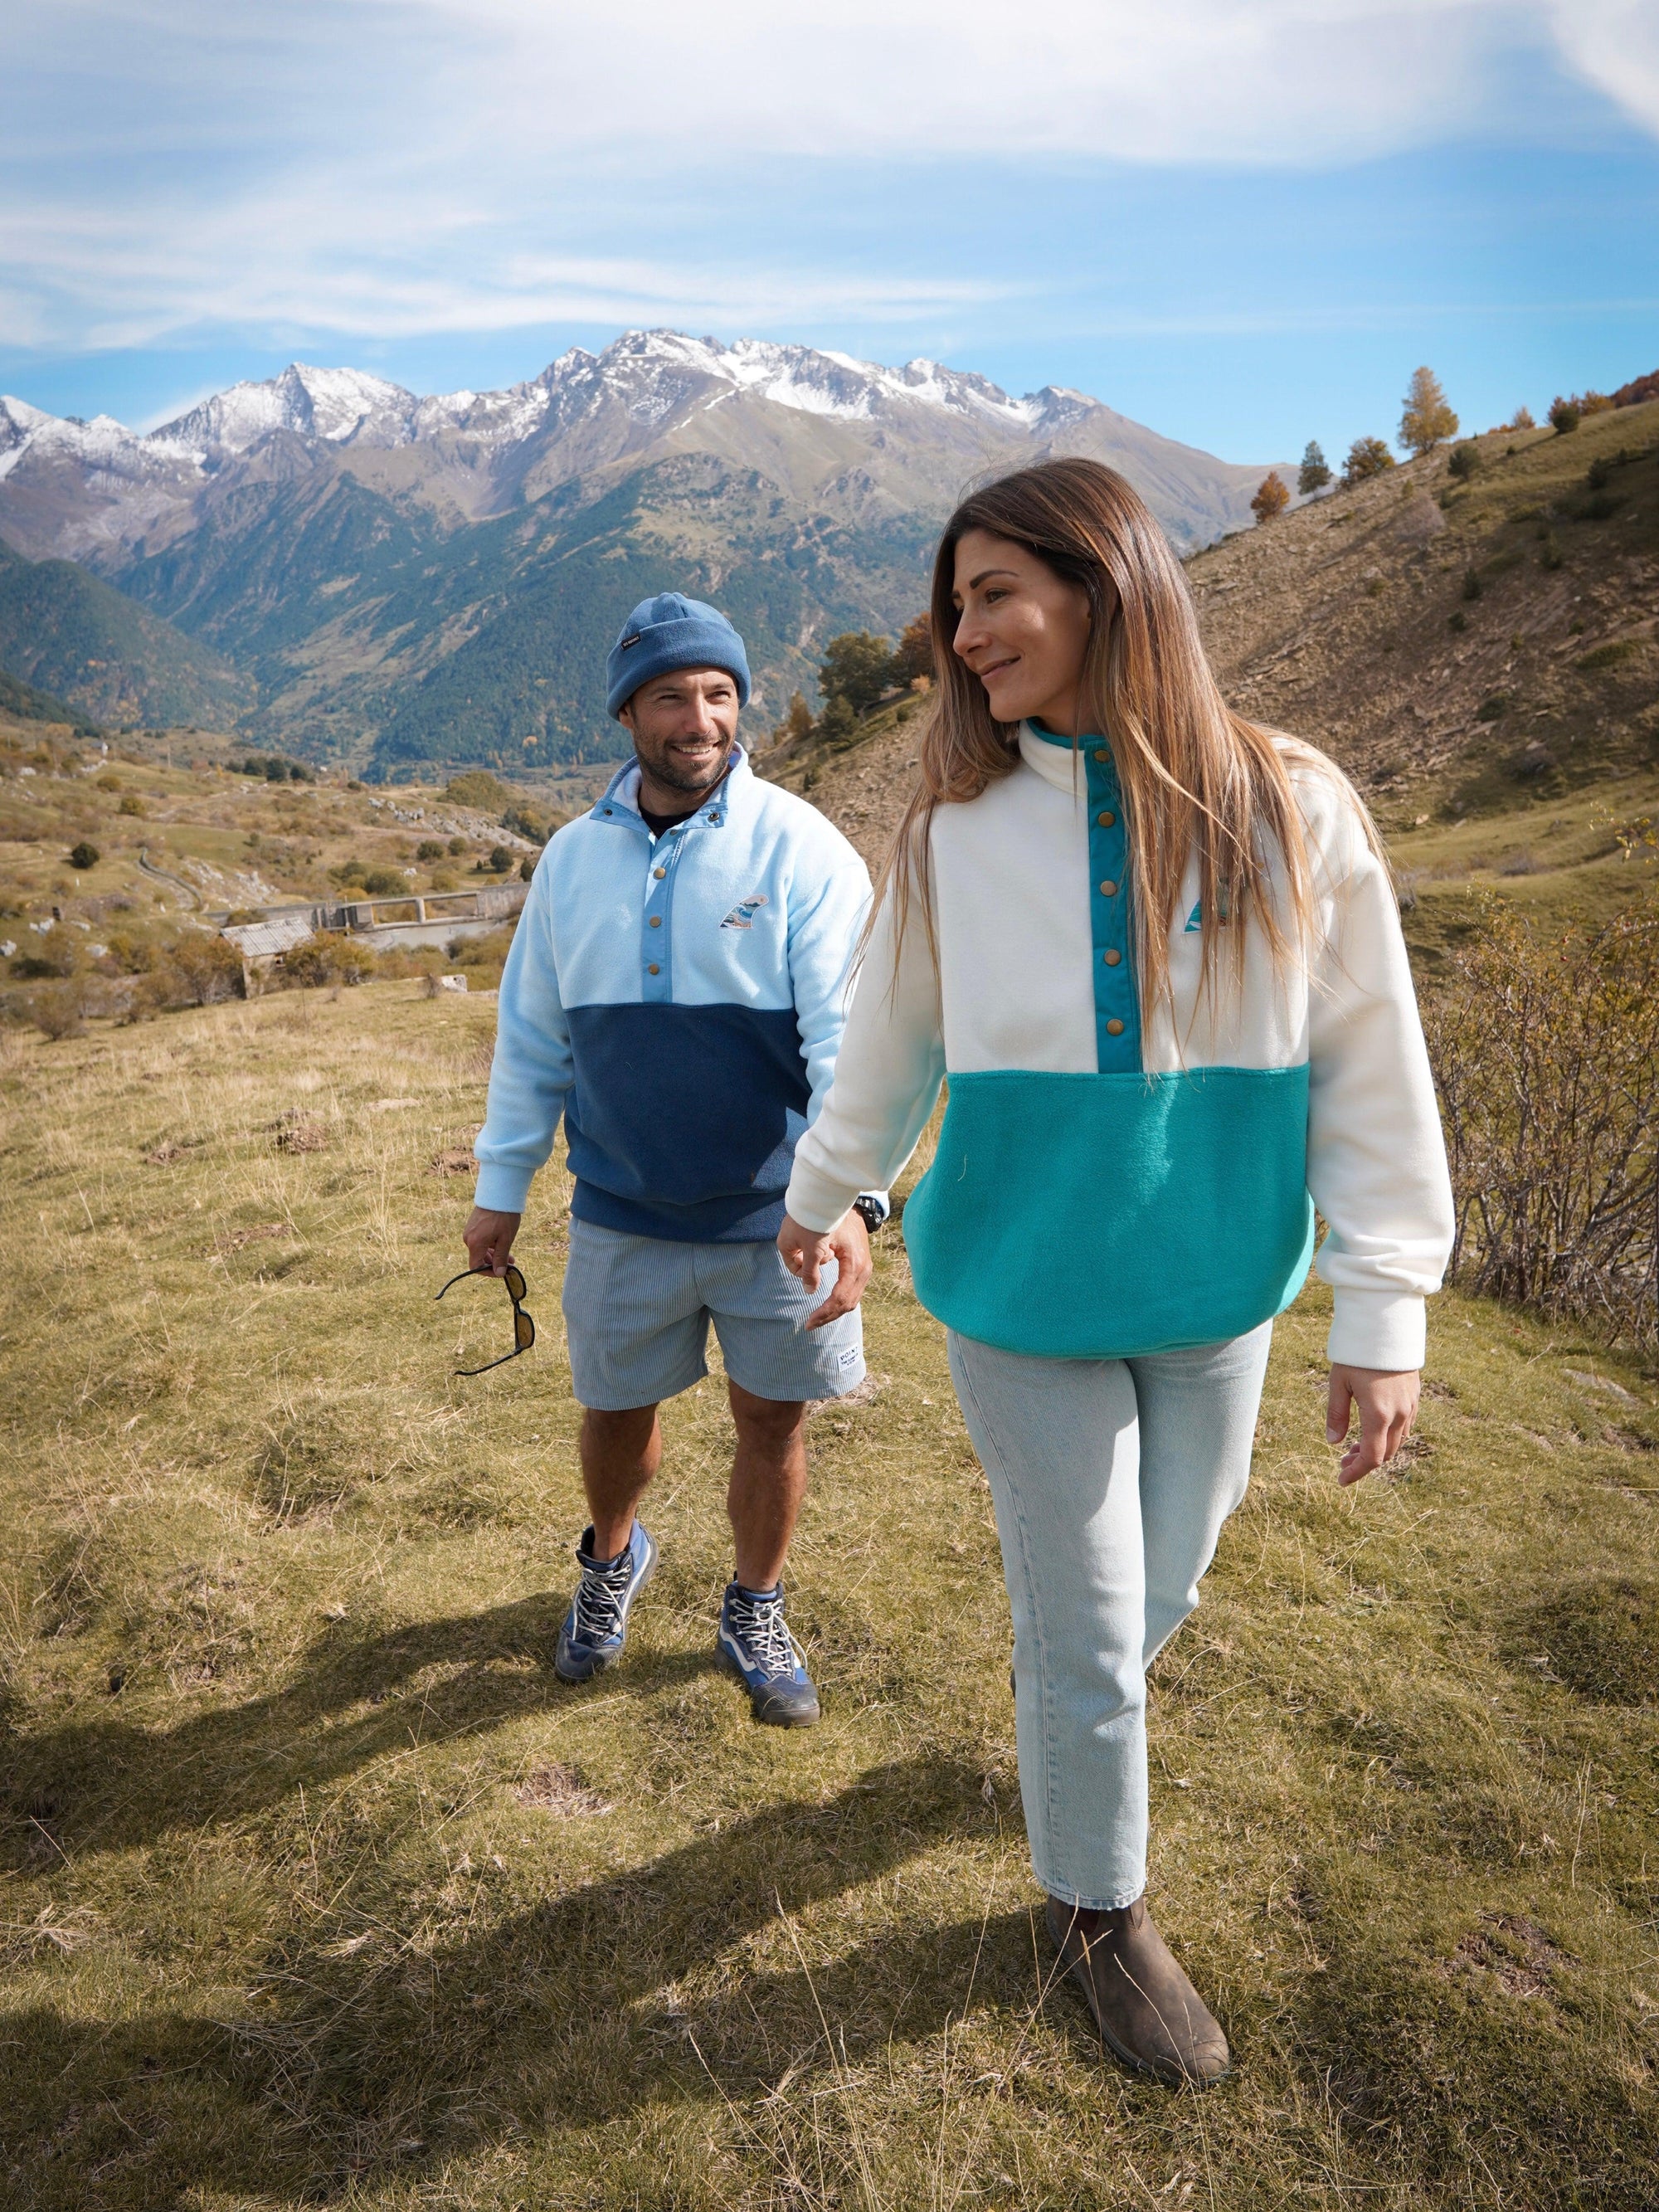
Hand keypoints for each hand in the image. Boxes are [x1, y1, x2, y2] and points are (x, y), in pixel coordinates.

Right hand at [463, 1206, 520, 1276]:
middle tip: (510, 1264)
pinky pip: (480, 1240)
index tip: (501, 1272)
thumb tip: (499, 1273)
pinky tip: (502, 1243)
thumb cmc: (504, 1216)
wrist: (499, 1193)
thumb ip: (501, 1258)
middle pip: (478, 1258)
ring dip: (494, 1254)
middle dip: (494, 1263)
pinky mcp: (473, 1224)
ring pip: (480, 1249)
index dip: (488, 1272)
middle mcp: (468, 1238)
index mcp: (474, 1243)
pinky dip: (490, 1244)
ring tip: (509, 1255)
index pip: (475, 1267)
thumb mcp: (505, 1240)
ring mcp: (469, 1230)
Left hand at [777, 1208, 872, 1329]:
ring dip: (833, 1310)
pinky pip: (852, 1290)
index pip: (840, 1298)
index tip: (808, 1322)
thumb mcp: (810, 1242)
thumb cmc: (824, 1217)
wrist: (839, 1198)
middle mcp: (864, 1269)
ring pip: (852, 1299)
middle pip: (848, 1303)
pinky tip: (826, 1304)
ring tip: (816, 1317)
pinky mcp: (860, 1266)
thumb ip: (808, 1267)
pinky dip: (839, 1300)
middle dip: (828, 1316)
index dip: (823, 1313)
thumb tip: (809, 1290)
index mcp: (854, 1263)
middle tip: (809, 1324)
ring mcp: (865, 1267)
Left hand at [1327, 1364, 1419, 1485]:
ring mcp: (1410, 1405)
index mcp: (1378, 1415)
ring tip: (1353, 1447)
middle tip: (1342, 1462)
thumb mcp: (1339, 1382)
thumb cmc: (1358, 1352)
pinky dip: (1389, 1435)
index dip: (1356, 1472)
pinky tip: (1373, 1429)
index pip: (1371, 1457)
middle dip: (1364, 1462)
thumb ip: (1337, 1414)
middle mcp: (1399, 1414)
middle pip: (1386, 1453)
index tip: (1341, 1480)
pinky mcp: (1415, 1395)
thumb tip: (1333, 1442)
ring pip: (1397, 1440)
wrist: (1387, 1325)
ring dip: (1378, 1449)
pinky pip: (1405, 1425)